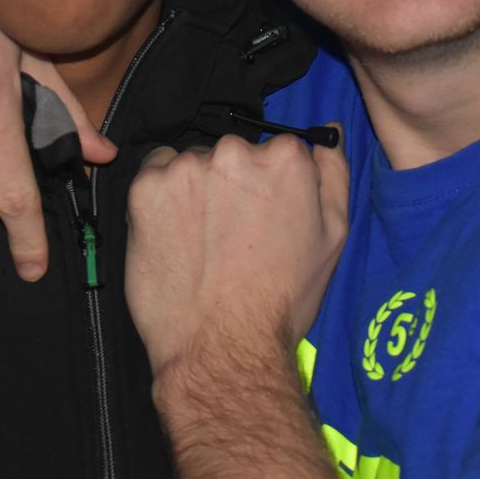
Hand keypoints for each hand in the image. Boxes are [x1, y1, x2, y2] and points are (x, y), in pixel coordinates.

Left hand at [125, 132, 348, 381]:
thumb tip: (328, 131)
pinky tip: (174, 236)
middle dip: (232, 184)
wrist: (222, 347)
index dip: (270, 187)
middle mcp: (235, 151)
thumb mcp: (333, 236)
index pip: (277, 151)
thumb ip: (333, 174)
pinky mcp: (146, 187)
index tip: (263, 217)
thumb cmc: (282, 299)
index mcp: (286, 159)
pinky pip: (155, 175)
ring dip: (195, 189)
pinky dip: (161, 197)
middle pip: (233, 154)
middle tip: (231, 235)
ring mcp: (187, 168)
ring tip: (201, 241)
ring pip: (193, 164)